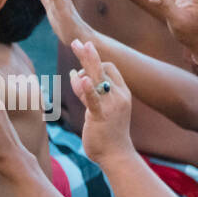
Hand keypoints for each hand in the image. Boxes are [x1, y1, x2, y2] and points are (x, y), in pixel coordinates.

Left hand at [71, 39, 134, 163]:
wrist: (117, 155)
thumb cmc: (108, 133)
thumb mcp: (100, 109)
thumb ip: (89, 94)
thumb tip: (77, 77)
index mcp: (121, 92)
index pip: (110, 68)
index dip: (94, 64)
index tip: (79, 72)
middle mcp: (118, 95)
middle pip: (103, 67)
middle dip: (89, 54)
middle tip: (76, 41)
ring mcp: (111, 105)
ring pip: (96, 78)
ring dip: (85, 63)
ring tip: (76, 46)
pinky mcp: (100, 116)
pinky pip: (93, 99)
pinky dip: (87, 89)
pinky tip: (81, 79)